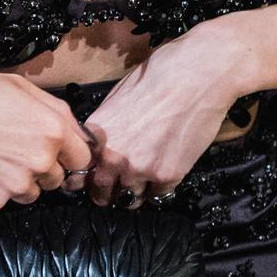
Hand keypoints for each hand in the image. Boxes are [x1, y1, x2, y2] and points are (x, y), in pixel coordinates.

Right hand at [0, 67, 92, 211]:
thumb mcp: (19, 87)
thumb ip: (53, 111)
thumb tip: (72, 129)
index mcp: (52, 129)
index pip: (82, 157)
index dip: (68, 154)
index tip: (58, 153)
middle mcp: (40, 160)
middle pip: (57, 178)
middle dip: (41, 167)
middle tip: (13, 150)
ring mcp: (15, 185)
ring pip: (31, 192)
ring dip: (17, 181)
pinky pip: (1, 201)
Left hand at [74, 30, 244, 207]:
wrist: (198, 76)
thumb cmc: (159, 76)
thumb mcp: (117, 98)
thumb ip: (106, 128)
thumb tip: (100, 144)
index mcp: (97, 137)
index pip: (78, 174)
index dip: (84, 179)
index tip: (90, 179)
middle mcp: (114, 158)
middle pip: (100, 193)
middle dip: (105, 192)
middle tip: (113, 188)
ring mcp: (141, 170)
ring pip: (128, 200)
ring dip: (132, 194)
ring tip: (139, 183)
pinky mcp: (169, 175)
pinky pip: (158, 195)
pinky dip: (159, 188)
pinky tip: (162, 174)